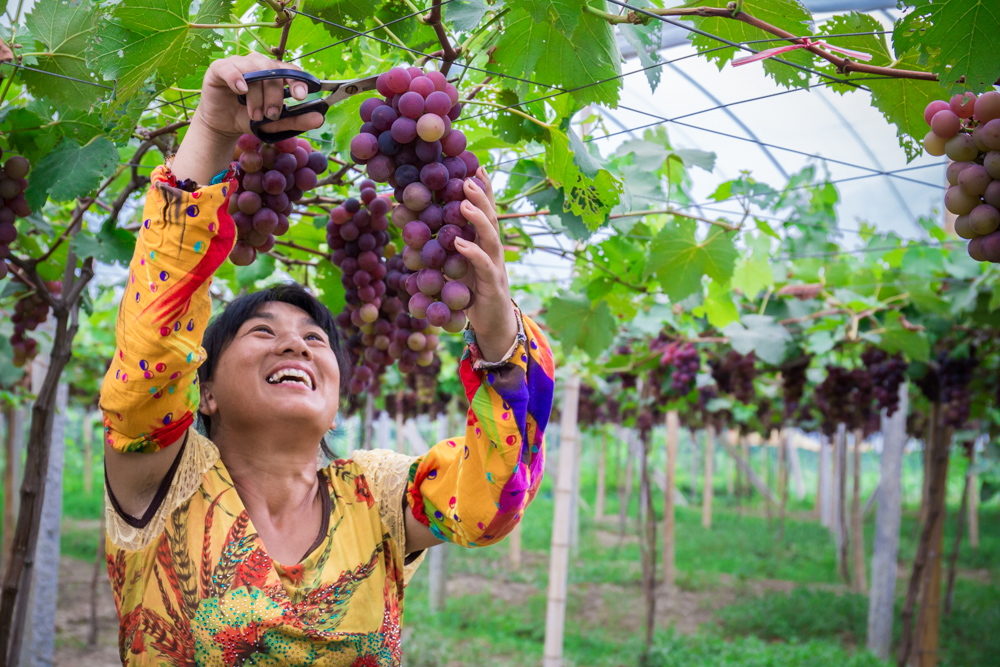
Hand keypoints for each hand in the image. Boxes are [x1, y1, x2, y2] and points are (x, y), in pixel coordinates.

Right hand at [172, 54, 323, 183]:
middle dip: (274, 96)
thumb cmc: (250, 119)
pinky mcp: (219, 68)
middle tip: (271, 115)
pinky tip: (241, 90)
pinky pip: (229, 67)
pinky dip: (236, 77)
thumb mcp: (275, 123)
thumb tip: (319, 119)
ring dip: (256, 97)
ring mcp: (239, 64)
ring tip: (255, 115)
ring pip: (253, 71)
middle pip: (272, 72)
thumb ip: (296, 120)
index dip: (297, 81)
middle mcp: (258, 64)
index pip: (290, 70)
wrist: (224, 125)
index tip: (301, 96)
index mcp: (275, 73)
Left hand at [454, 169, 517, 362]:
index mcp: (485, 244)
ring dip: (478, 217)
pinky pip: (484, 266)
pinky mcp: (493, 286)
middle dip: (481, 195)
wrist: (492, 326)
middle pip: (491, 217)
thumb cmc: (471, 295)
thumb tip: (412, 228)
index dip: (483, 189)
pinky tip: (459, 242)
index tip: (475, 166)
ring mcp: (495, 267)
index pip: (486, 211)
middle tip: (467, 177)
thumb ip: (442, 249)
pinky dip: (472, 252)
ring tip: (463, 202)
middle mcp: (493, 251)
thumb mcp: (455, 267)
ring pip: (491, 237)